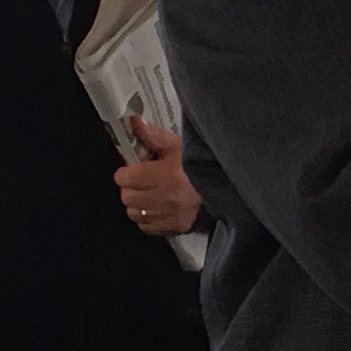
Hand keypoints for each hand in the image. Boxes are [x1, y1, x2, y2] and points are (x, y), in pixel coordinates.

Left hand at [117, 116, 200, 239]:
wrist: (225, 187)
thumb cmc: (202, 165)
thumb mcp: (178, 146)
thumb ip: (154, 136)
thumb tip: (135, 122)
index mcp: (166, 175)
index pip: (126, 178)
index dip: (125, 173)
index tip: (131, 169)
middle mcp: (166, 198)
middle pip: (128, 197)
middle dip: (129, 188)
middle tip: (139, 182)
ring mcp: (170, 216)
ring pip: (135, 214)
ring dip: (137, 205)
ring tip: (147, 195)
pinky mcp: (176, 228)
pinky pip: (148, 227)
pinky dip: (148, 219)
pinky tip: (156, 208)